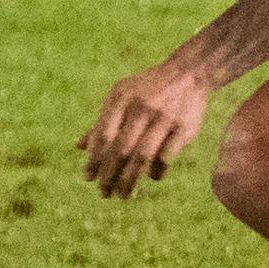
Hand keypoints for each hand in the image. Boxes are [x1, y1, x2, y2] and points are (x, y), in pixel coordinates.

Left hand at [80, 64, 209, 198]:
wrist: (188, 72)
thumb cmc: (148, 88)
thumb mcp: (122, 96)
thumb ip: (102, 121)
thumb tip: (80, 147)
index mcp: (122, 98)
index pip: (103, 136)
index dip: (94, 160)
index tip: (88, 178)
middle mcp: (142, 107)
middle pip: (121, 149)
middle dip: (109, 175)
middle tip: (103, 193)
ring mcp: (164, 117)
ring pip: (142, 157)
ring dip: (130, 180)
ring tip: (122, 195)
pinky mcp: (184, 127)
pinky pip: (166, 157)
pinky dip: (157, 171)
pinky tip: (150, 177)